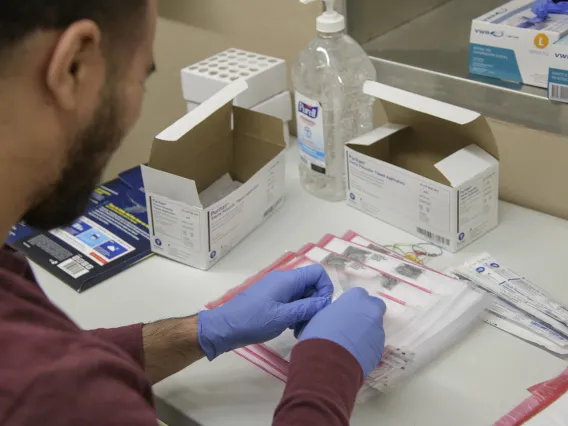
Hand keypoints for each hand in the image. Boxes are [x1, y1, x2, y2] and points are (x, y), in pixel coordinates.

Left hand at [198, 265, 333, 359]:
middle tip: (309, 325)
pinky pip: (292, 302)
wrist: (225, 328)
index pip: (318, 273)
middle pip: (311, 286)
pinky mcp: (272, 300)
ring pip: (302, 296)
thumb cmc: (253, 320)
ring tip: (299, 331)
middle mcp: (284, 280)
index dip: (325, 289)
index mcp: (288, 279)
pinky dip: (296, 314)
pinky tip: (291, 328)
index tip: (321, 309)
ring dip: (306, 312)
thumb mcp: (283, 316)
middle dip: (315, 305)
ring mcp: (277, 290)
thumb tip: (325, 302)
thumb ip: (306, 308)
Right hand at [299, 287, 386, 377]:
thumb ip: (338, 311)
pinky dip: (366, 347)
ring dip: (366, 332)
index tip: (345, 312)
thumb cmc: (320, 334)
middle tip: (353, 324)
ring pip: (375, 327)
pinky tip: (354, 355)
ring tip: (350, 345)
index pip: (359, 294)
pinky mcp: (379, 349)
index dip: (352, 303)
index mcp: (356, 298)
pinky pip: (373, 344)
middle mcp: (371, 311)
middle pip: (374, 307)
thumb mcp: (323, 314)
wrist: (328, 361)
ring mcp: (378, 331)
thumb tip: (341, 316)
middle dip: (367, 313)